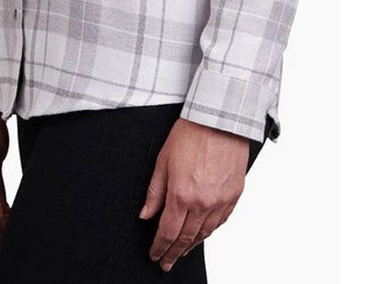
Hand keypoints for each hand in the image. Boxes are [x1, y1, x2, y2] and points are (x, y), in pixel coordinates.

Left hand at [138, 116, 250, 271]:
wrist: (220, 118)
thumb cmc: (191, 132)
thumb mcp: (163, 159)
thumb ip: (154, 192)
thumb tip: (145, 215)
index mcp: (181, 194)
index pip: (168, 232)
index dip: (159, 247)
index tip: (155, 255)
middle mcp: (202, 202)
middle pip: (186, 238)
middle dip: (173, 253)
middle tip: (166, 262)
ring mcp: (220, 200)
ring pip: (204, 233)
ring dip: (191, 246)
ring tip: (182, 252)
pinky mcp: (234, 194)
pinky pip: (221, 221)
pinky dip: (210, 231)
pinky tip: (203, 234)